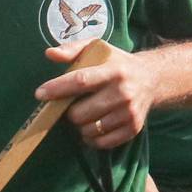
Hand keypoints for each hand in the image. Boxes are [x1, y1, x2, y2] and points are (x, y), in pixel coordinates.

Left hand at [36, 40, 158, 149]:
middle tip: (71, 106)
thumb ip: (72, 49)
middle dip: (68, 112)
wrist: (151, 79)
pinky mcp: (133, 129)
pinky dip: (92, 138)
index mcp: (113, 71)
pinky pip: (102, 142)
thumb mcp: (97, 49)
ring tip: (84, 115)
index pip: (80, 81)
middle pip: (80, 113)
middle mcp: (123, 93)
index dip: (57, 89)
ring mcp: (129, 113)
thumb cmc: (116, 63)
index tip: (40, 94)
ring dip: (80, 126)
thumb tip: (50, 53)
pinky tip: (93, 127)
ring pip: (89, 130)